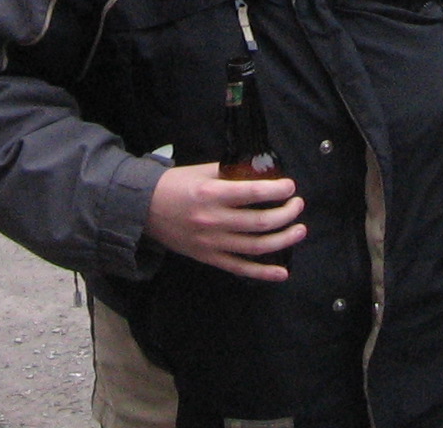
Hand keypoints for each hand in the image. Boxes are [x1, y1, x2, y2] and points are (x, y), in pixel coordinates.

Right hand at [145, 162, 304, 279]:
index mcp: (211, 194)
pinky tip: (282, 272)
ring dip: (282, 240)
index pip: (251, 193)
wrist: (143, 210)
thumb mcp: (202, 171)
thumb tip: (260, 175)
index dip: (276, 190)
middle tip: (298, 205)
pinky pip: (240, 268)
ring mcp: (212, 243)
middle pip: (259, 222)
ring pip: (255, 247)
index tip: (290, 186)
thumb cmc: (174, 185)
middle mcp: (213, 220)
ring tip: (299, 230)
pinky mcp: (209, 258)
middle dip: (286, 214)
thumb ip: (230, 173)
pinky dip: (263, 272)